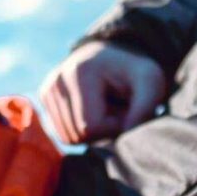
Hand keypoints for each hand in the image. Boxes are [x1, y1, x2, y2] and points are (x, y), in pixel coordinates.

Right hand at [38, 42, 169, 144]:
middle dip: (103, 131)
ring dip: (93, 132)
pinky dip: (81, 129)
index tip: (127, 111)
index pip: (91, 127)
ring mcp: (47, 89)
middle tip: (118, 110)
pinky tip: (92, 111)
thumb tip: (125, 133)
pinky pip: (63, 133)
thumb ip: (145, 107)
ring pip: (68, 138)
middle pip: (77, 135)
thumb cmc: (134, 73)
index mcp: (80, 73)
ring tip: (106, 109)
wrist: (114, 57)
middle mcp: (56, 81)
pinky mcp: (45, 98)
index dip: (114, 127)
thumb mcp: (151, 82)